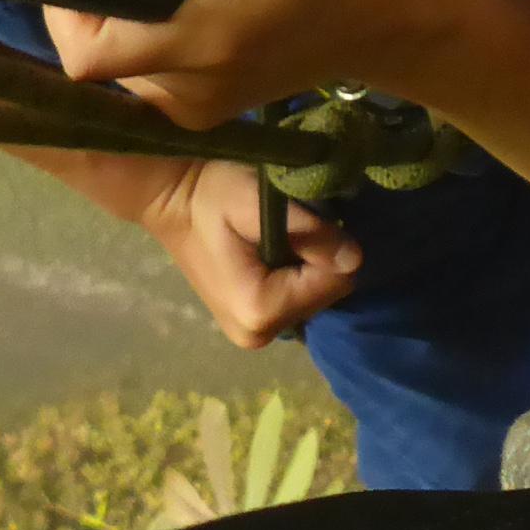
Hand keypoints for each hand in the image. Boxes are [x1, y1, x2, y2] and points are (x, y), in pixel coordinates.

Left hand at [46, 0, 472, 128]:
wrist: (393, 19)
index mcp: (209, 38)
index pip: (91, 53)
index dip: (68, 0)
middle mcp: (194, 89)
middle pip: (95, 54)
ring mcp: (199, 109)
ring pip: (117, 61)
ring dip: (123, 7)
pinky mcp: (205, 112)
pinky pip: (144, 71)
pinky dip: (146, 28)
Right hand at [140, 158, 362, 347]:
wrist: (174, 200)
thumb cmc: (212, 195)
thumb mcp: (258, 201)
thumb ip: (307, 231)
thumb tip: (355, 259)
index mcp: (260, 311)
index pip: (335, 282)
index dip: (327, 246)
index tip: (301, 222)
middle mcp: (258, 334)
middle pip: (327, 294)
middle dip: (318, 258)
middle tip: (285, 228)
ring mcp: (254, 334)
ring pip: (315, 296)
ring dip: (307, 265)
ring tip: (275, 237)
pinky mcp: (253, 324)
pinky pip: (297, 299)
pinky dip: (294, 274)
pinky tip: (271, 252)